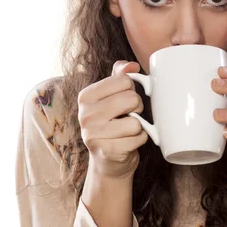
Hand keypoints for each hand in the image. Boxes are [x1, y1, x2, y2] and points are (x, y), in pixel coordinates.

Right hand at [78, 60, 148, 178]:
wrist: (108, 160)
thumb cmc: (113, 123)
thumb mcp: (112, 96)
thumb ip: (120, 75)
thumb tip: (132, 66)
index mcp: (86, 96)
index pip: (124, 80)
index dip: (131, 90)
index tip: (124, 100)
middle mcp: (85, 114)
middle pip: (131, 98)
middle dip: (137, 107)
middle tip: (129, 115)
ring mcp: (94, 134)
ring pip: (136, 121)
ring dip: (139, 126)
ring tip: (127, 130)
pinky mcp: (107, 151)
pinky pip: (138, 138)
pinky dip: (140, 140)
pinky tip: (129, 142)